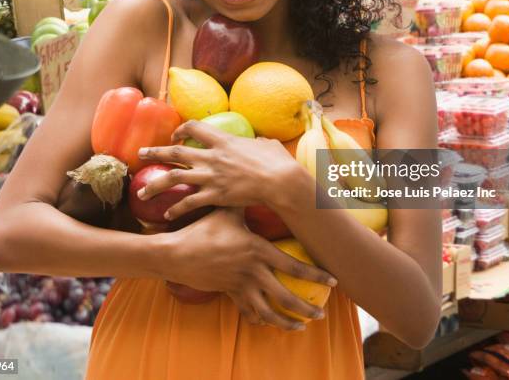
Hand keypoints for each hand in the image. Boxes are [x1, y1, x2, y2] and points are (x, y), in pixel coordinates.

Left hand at [137, 120, 301, 220]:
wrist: (279, 181)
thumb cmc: (276, 161)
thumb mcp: (265, 144)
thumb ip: (257, 142)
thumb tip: (259, 141)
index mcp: (223, 140)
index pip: (194, 127)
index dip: (181, 129)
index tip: (175, 134)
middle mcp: (211, 156)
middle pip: (175, 151)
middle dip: (155, 152)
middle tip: (141, 154)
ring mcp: (211, 176)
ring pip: (174, 177)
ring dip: (155, 184)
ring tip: (142, 191)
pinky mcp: (214, 195)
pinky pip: (189, 202)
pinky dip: (177, 208)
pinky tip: (168, 214)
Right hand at [157, 208, 336, 329]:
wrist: (176, 253)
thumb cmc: (204, 229)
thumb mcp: (228, 212)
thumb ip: (246, 201)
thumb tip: (259, 182)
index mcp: (257, 250)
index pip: (292, 266)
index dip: (315, 274)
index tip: (333, 280)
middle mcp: (252, 271)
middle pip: (285, 296)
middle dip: (305, 308)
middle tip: (320, 314)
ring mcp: (241, 285)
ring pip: (268, 311)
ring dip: (286, 322)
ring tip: (300, 327)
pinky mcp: (229, 293)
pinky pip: (248, 311)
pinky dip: (260, 319)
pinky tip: (269, 324)